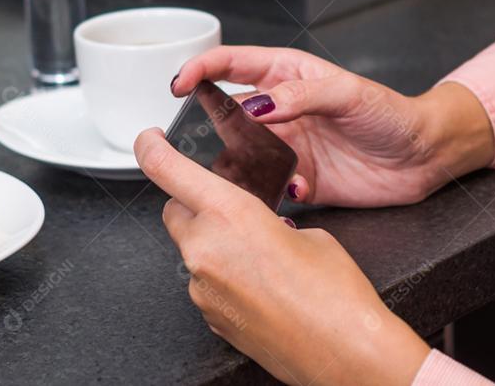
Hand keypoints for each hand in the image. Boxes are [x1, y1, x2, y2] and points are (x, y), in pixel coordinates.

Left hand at [134, 129, 430, 385]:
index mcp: (230, 214)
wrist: (344, 354)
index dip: (151, 148)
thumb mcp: (307, 232)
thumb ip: (268, 220)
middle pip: (176, 210)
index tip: (149, 140)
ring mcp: (202, 288)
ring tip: (261, 257)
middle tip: (233, 208)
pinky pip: (205, 282)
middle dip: (198, 203)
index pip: (167, 170)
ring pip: (192, 248)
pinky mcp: (209, 317)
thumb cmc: (336, 296)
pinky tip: (262, 285)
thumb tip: (258, 230)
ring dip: (215, 243)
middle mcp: (205, 250)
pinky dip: (225, 275)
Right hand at [171, 46, 494, 206]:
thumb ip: (298, 96)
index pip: (231, 64)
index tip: (178, 84)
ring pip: (241, 156)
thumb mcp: (347, 93)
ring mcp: (287, 146)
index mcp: (287, 75)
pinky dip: (270, 192)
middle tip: (218, 139)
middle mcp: (280, 111)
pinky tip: (293, 189)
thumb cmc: (392, 113)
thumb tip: (254, 106)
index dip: (200, 69)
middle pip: (227, 113)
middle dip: (214, 125)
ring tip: (258, 170)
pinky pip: (266, 189)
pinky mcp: (298, 180)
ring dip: (241, 165)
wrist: (425, 157)